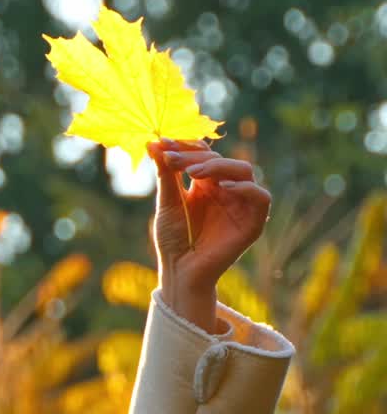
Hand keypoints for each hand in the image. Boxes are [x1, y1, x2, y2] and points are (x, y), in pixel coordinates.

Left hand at [146, 138, 271, 294]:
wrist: (179, 271)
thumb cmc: (172, 239)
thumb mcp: (167, 203)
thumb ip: (165, 174)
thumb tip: (153, 142)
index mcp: (206, 184)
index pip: (204, 155)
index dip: (186, 147)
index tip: (163, 144)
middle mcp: (226, 190)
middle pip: (221, 160)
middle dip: (197, 157)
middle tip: (173, 160)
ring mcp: (241, 204)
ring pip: (243, 170)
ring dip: (219, 166)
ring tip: (195, 173)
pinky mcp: (253, 221)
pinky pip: (261, 197)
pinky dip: (245, 188)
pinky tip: (222, 187)